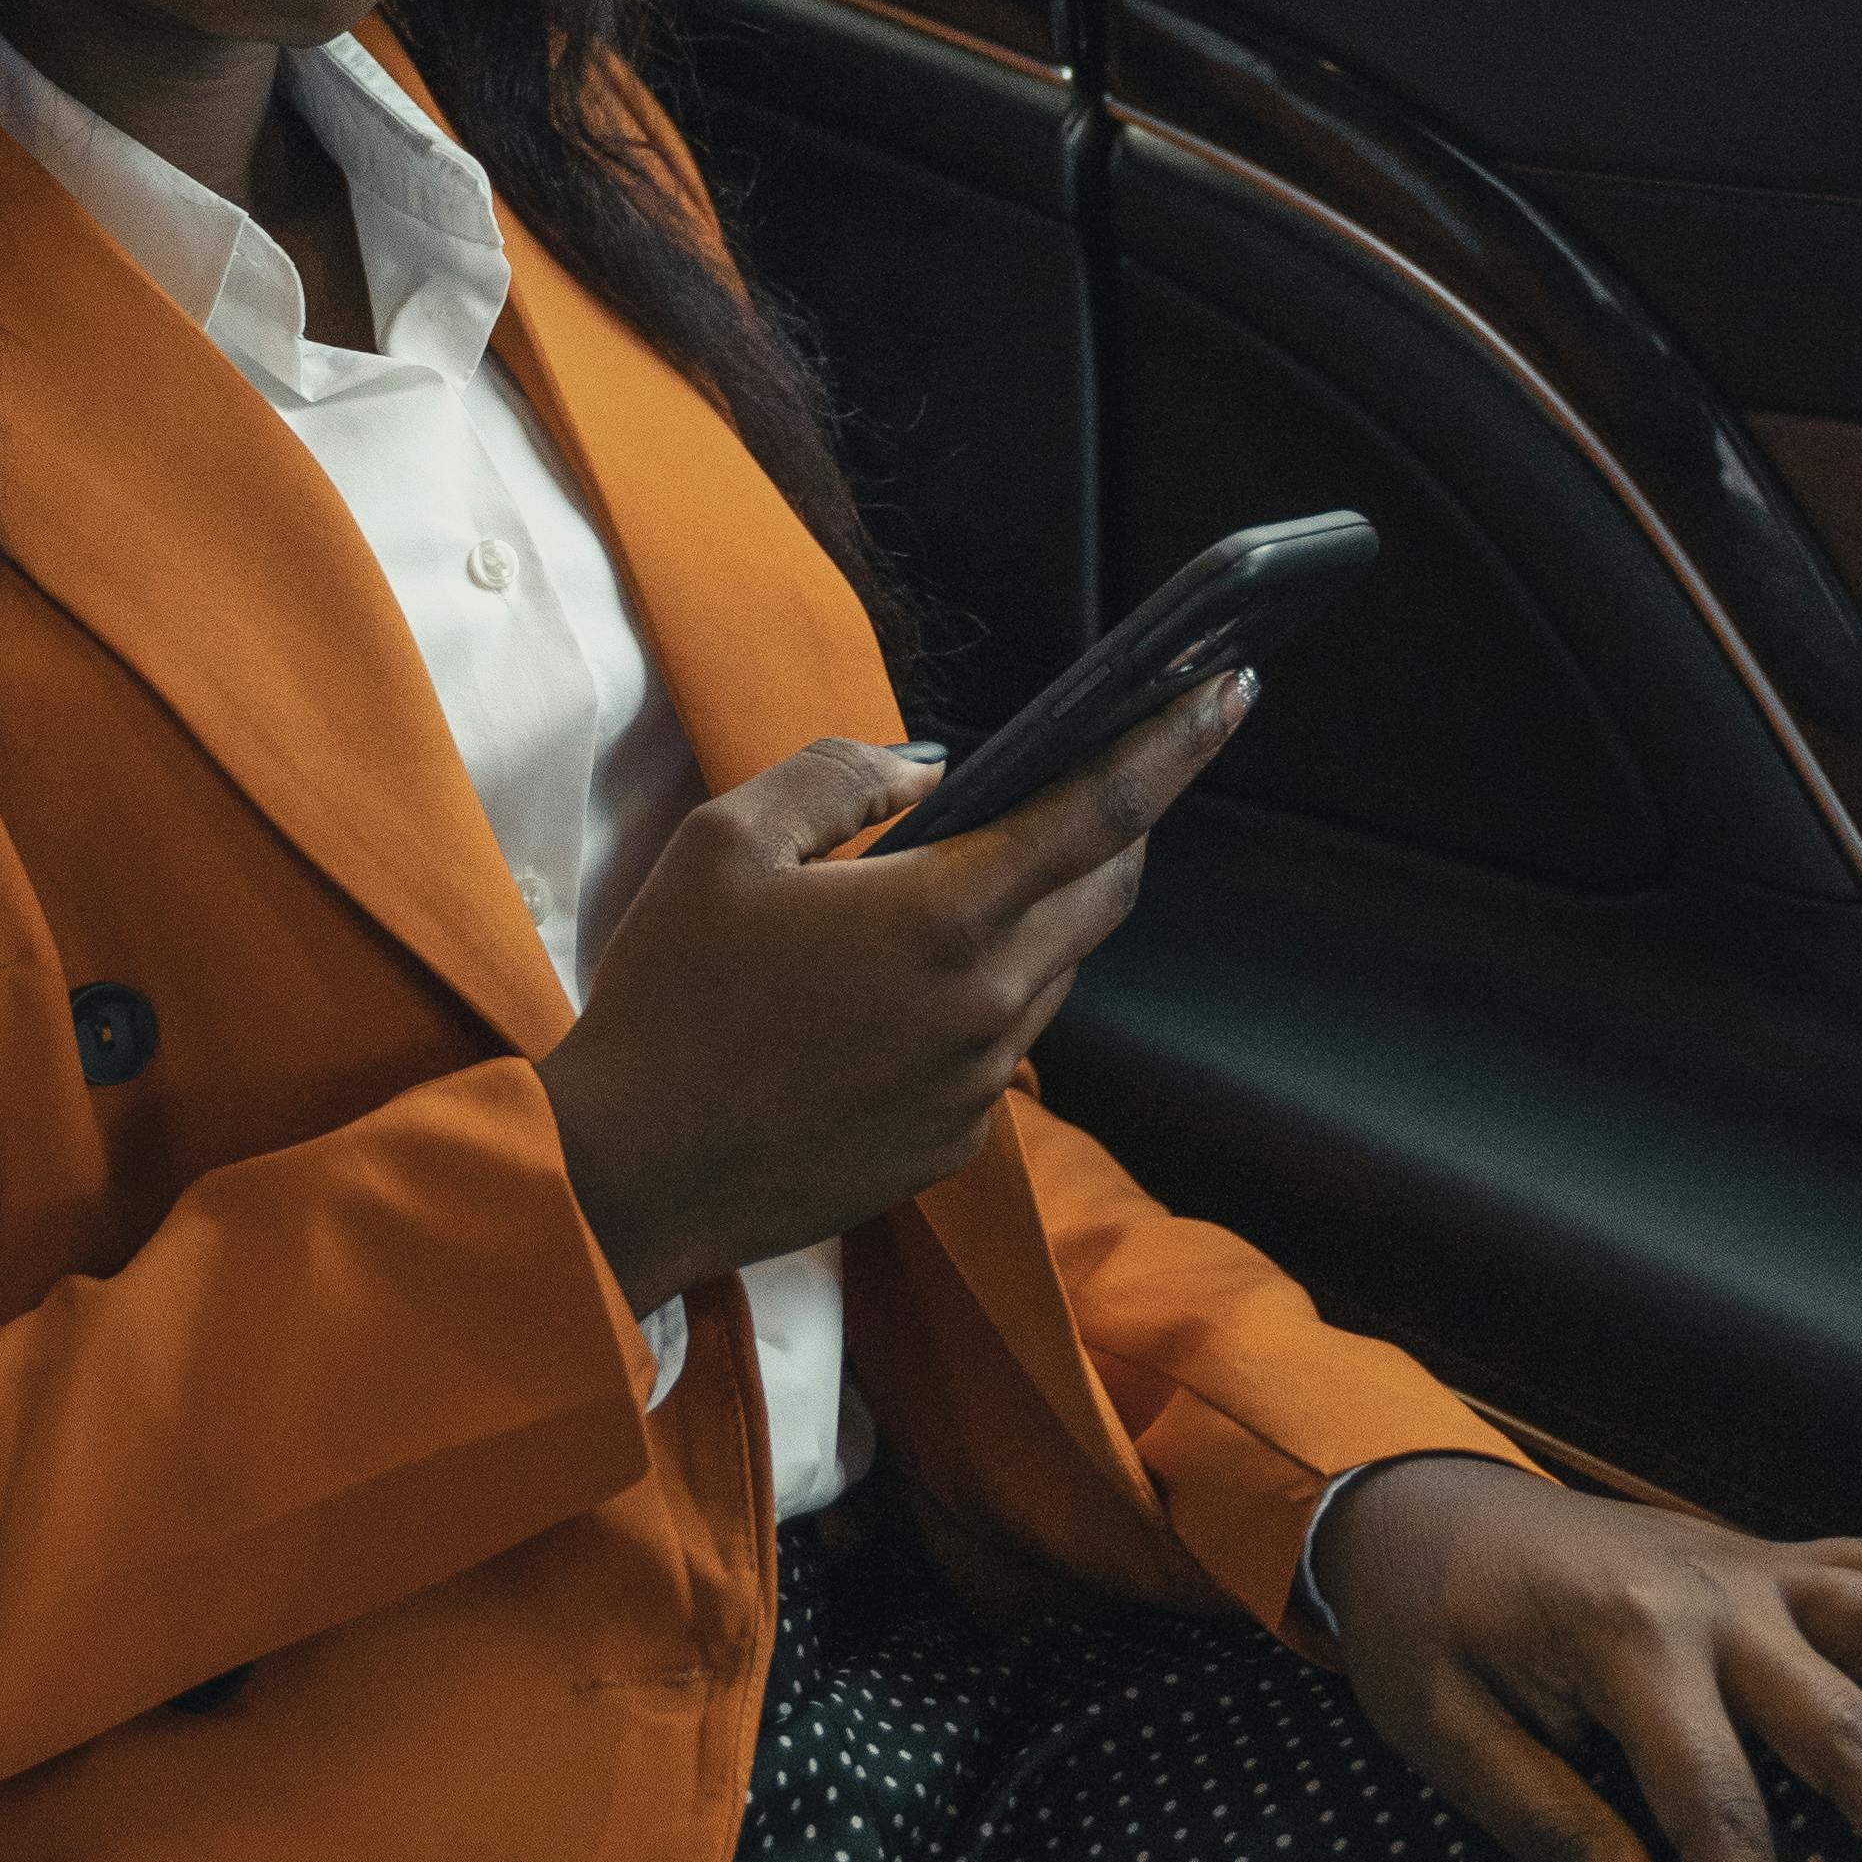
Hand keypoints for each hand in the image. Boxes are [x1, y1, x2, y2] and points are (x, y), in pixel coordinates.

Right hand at [540, 670, 1255, 1321]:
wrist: (630, 1173)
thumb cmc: (668, 998)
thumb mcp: (726, 844)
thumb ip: (839, 779)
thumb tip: (925, 774)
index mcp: (941, 915)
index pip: (1102, 810)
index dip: (1175, 743)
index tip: (1231, 689)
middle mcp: (987, 1003)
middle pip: (1105, 892)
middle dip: (1116, 825)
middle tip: (1089, 778)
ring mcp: (978, 1084)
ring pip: (1054, 970)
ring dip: (1037, 914)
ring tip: (958, 885)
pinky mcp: (955, 1144)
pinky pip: (1001, 1045)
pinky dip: (982, 995)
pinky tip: (894, 994)